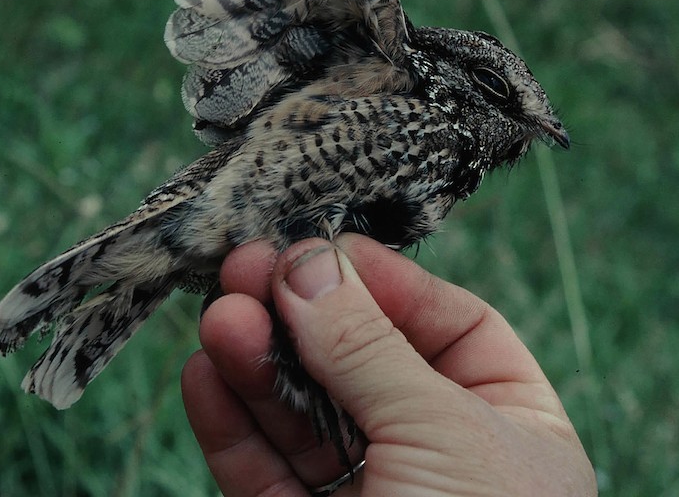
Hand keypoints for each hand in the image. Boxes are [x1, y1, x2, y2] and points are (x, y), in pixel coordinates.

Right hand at [181, 236, 595, 495]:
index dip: (377, 278)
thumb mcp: (442, 434)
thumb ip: (367, 345)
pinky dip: (230, 421)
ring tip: (220, 314)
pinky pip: (261, 470)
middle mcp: (434, 453)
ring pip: (300, 410)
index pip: (441, 321)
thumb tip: (307, 260)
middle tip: (243, 266)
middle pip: (356, 358)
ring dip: (257, 359)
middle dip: (299, 312)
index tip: (314, 244)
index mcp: (507, 421)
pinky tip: (205, 374)